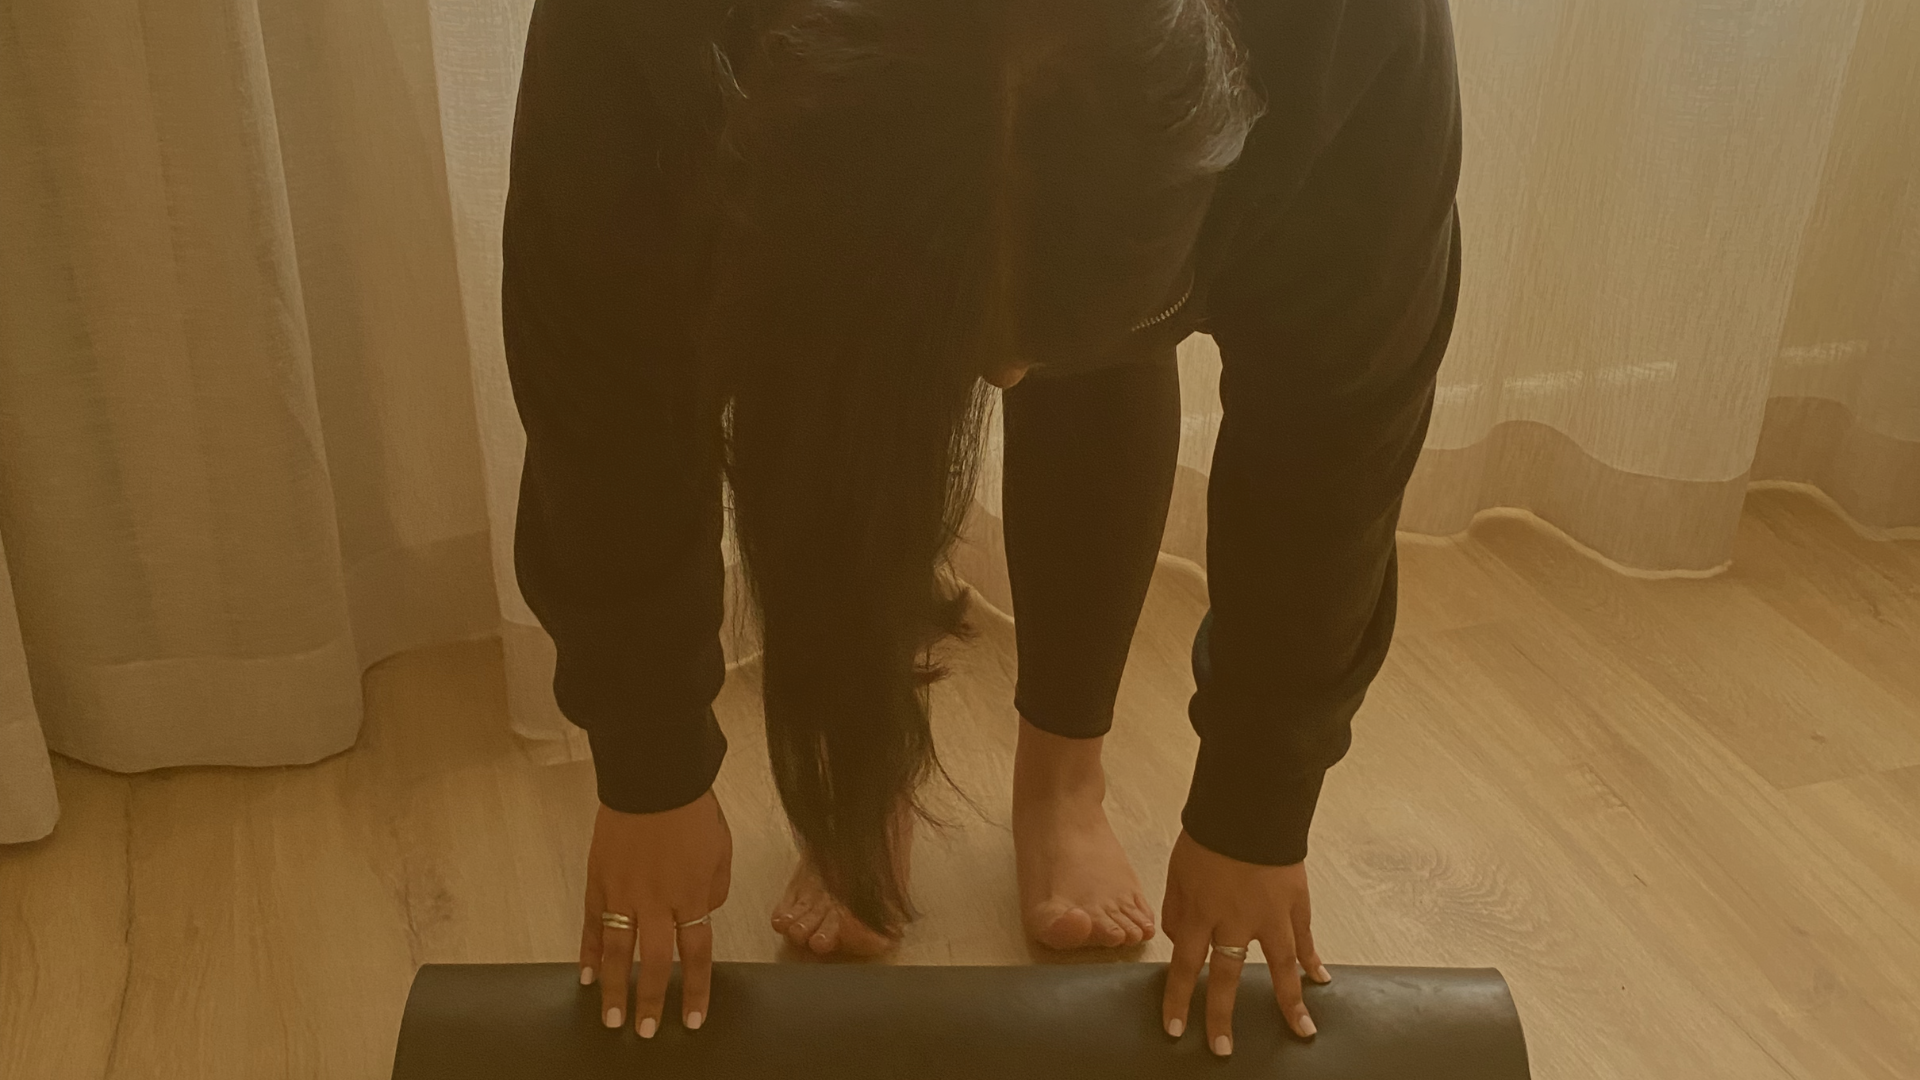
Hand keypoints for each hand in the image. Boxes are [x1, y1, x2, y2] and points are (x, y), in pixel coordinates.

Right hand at [580, 789, 731, 1036]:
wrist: (653, 775)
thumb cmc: (693, 810)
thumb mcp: (720, 851)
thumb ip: (713, 890)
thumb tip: (702, 913)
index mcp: (692, 895)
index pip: (696, 953)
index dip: (694, 989)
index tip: (691, 1020)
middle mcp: (657, 901)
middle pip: (654, 961)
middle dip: (650, 1000)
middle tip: (644, 1032)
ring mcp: (623, 892)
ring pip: (618, 950)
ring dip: (614, 988)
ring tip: (610, 1019)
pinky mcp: (598, 880)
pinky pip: (592, 923)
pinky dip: (589, 951)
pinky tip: (586, 976)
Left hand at [1160, 829, 1330, 1056]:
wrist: (1247, 803)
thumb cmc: (1207, 835)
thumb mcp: (1177, 871)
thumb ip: (1175, 910)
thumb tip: (1177, 941)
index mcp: (1200, 911)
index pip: (1186, 967)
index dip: (1180, 1000)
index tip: (1176, 1030)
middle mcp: (1235, 920)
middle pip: (1228, 978)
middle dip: (1223, 1017)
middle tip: (1223, 1051)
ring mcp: (1270, 913)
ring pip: (1280, 966)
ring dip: (1290, 1003)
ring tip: (1303, 1033)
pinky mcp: (1294, 901)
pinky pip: (1304, 937)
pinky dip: (1312, 959)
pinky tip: (1319, 981)